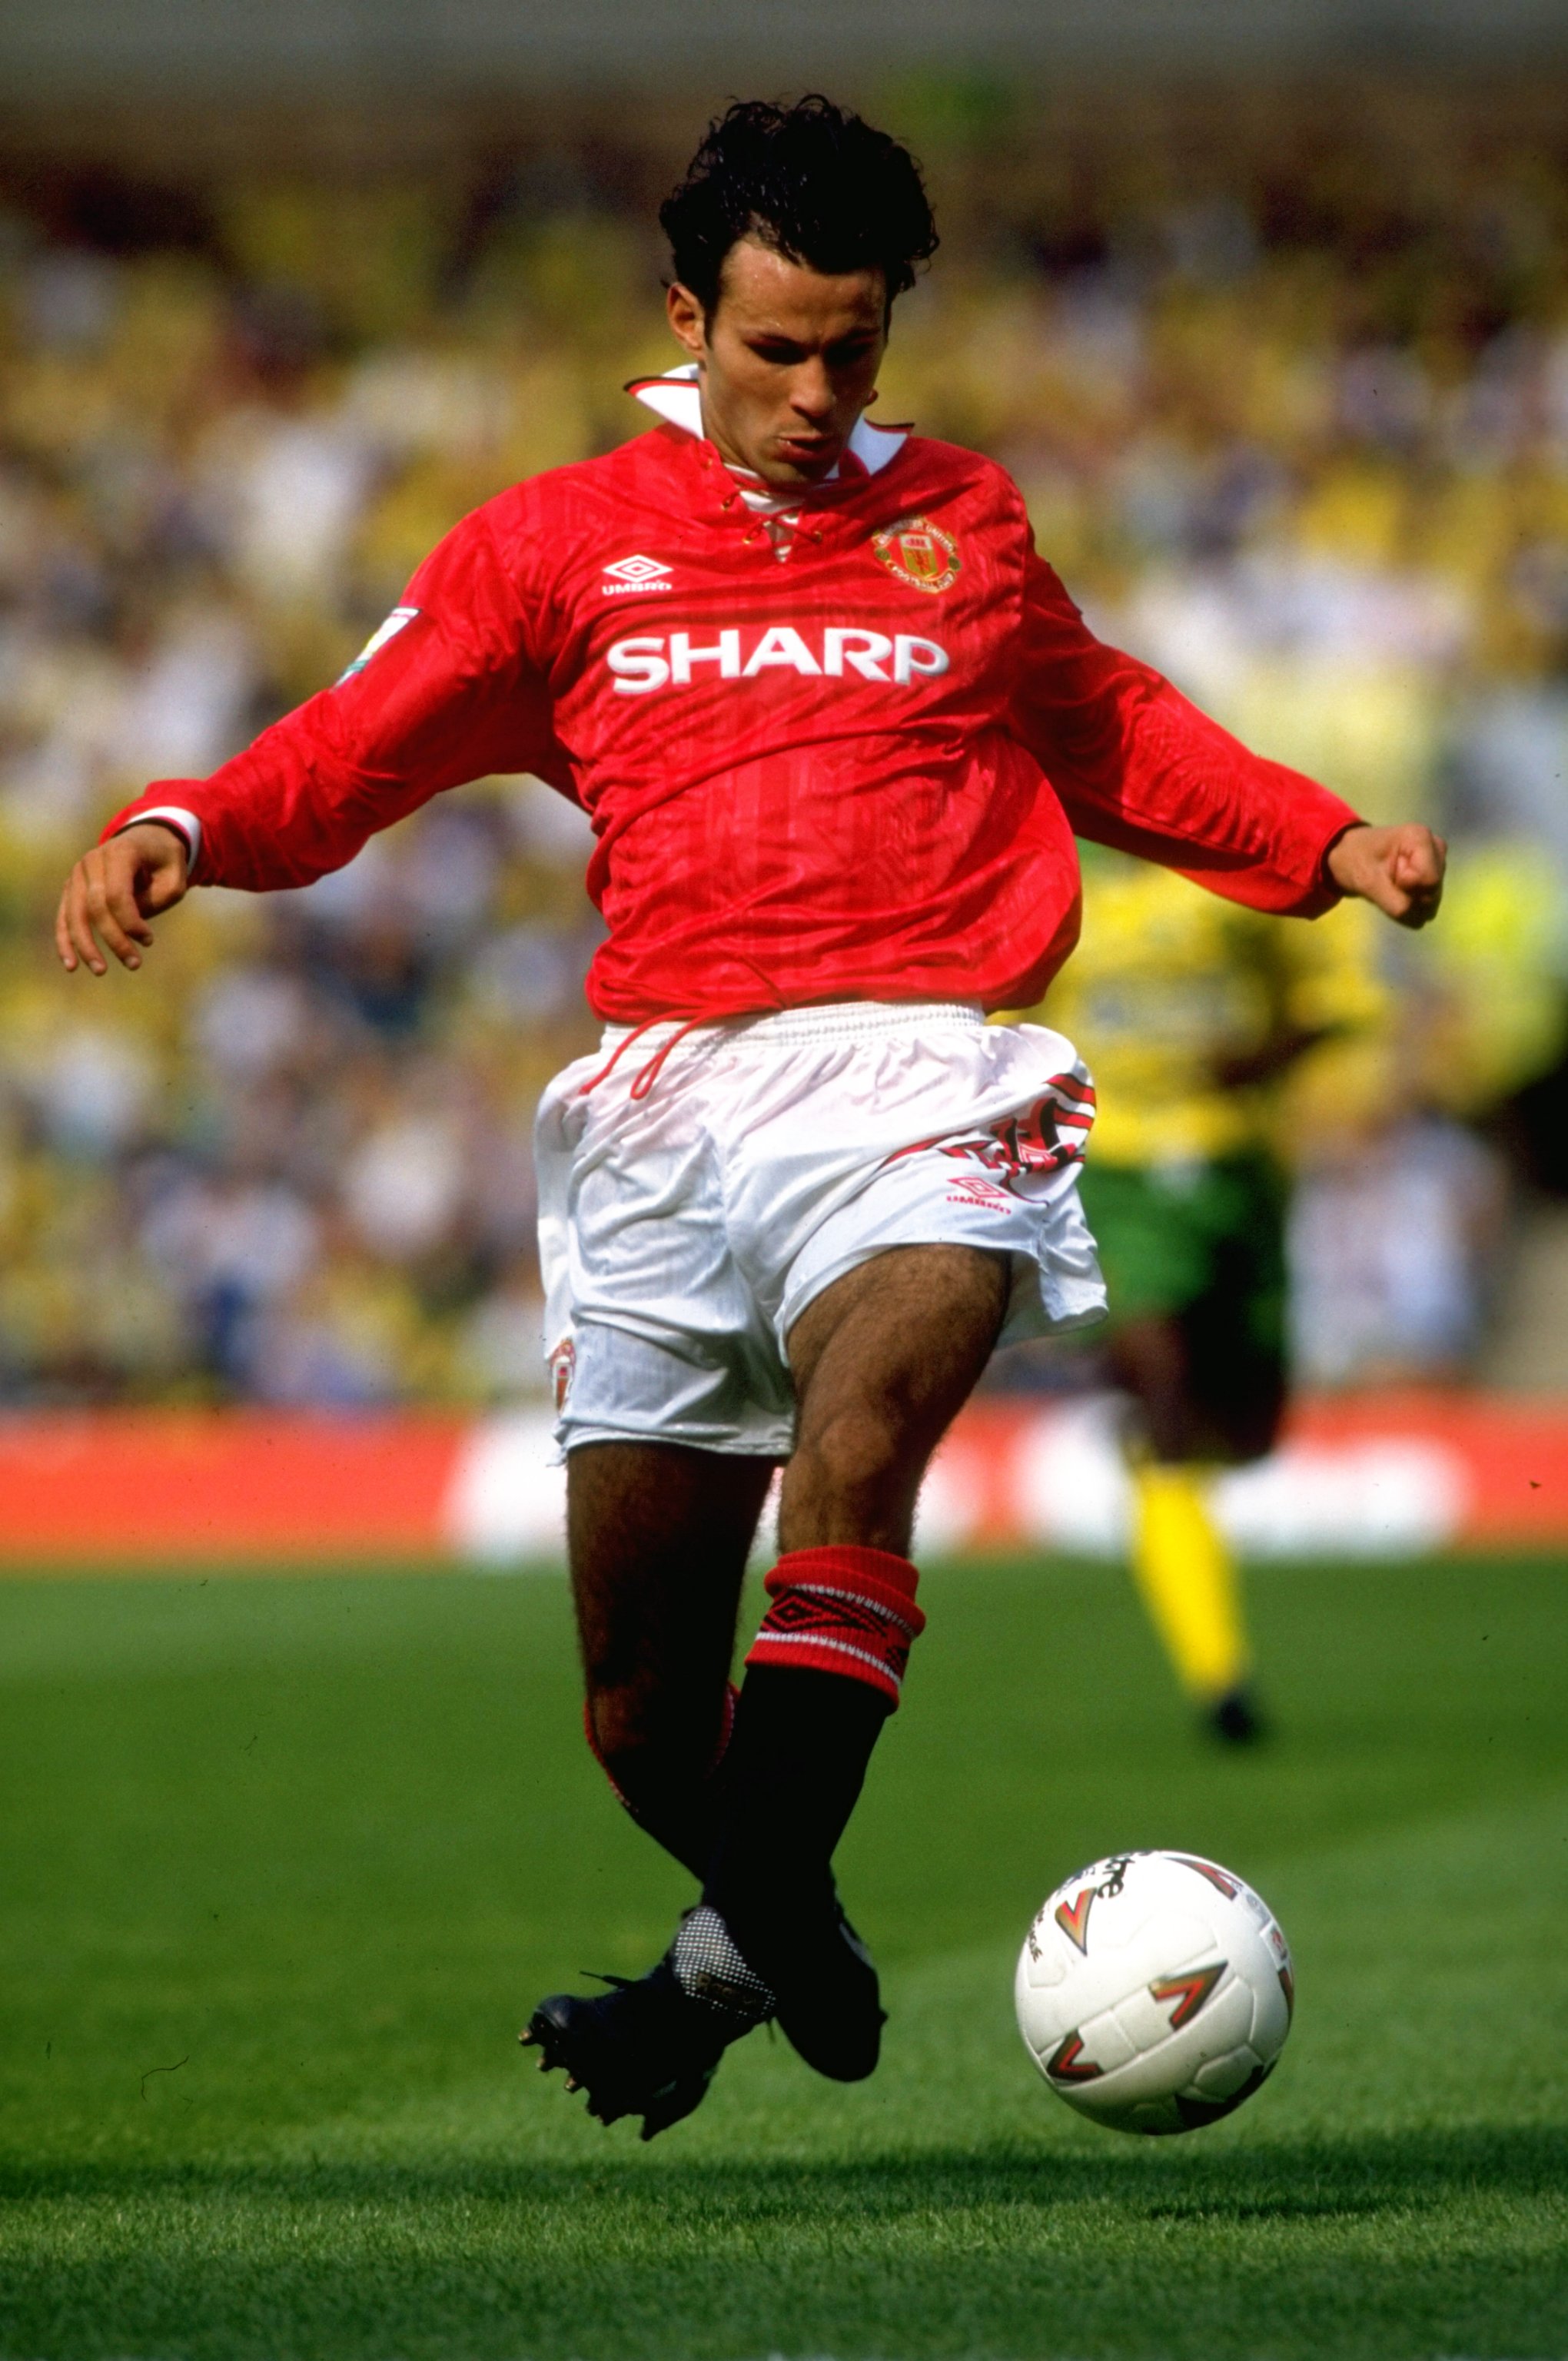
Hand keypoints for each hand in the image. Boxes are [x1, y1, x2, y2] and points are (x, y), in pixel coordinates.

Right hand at [55, 822, 189, 974]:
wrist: (147, 840)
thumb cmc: (165, 862)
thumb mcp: (175, 878)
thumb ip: (155, 900)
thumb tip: (128, 927)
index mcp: (120, 852)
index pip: (116, 894)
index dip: (130, 922)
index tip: (148, 941)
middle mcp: (92, 860)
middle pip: (94, 906)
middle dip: (113, 939)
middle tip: (134, 964)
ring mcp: (79, 873)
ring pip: (74, 914)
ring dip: (85, 946)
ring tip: (101, 971)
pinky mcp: (73, 887)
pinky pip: (65, 916)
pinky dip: (66, 940)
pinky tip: (71, 965)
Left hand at [1326, 822, 1445, 929]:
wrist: (1351, 857)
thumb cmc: (1356, 861)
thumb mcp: (1368, 882)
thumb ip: (1395, 902)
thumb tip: (1420, 921)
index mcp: (1421, 838)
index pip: (1429, 880)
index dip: (1406, 887)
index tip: (1387, 875)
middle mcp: (1436, 849)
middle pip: (1433, 892)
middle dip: (1408, 896)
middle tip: (1387, 882)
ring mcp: (1438, 865)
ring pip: (1431, 903)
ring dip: (1408, 903)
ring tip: (1390, 885)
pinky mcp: (1435, 880)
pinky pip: (1427, 908)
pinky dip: (1409, 907)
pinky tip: (1396, 891)